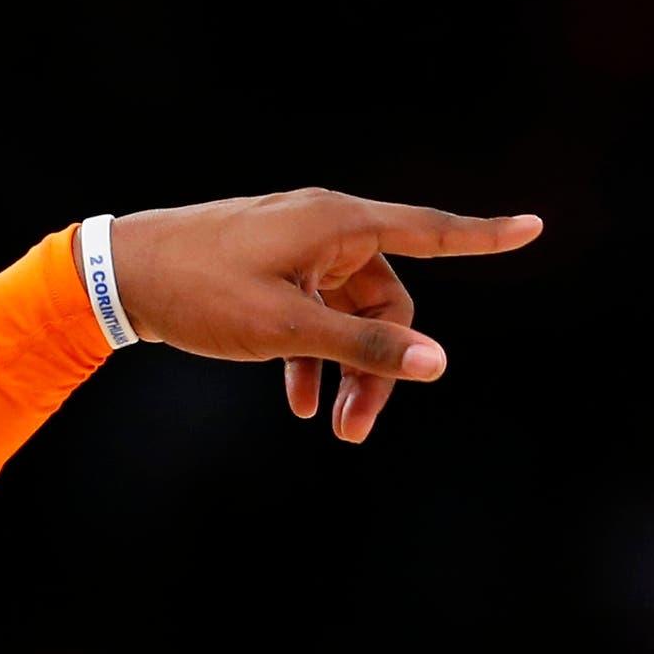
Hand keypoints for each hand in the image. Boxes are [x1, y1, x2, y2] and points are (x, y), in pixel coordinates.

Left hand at [111, 190, 542, 443]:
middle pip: (385, 299)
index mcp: (340, 223)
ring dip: (344, 369)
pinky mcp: (269, 270)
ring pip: (346, 315)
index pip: (431, 232)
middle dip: (380, 362)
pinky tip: (299, 403)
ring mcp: (296, 249)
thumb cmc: (200, 291)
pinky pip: (311, 314)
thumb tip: (434, 363)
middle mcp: (326, 227)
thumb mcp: (286, 328)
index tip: (534, 228)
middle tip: (357, 430)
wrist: (119, 274)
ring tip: (333, 428)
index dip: (484, 237)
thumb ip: (363, 346)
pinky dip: (310, 356)